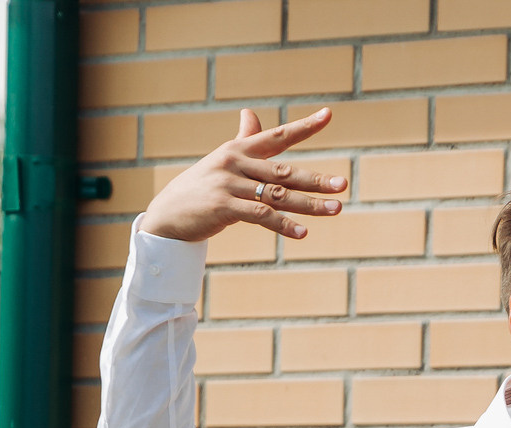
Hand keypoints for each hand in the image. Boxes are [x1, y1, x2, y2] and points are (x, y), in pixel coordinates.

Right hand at [141, 108, 346, 243]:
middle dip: (315, 179)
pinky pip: (260, 216)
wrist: (167, 214)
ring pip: (276, 195)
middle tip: (343, 184)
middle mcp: (235, 163)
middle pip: (283, 171)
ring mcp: (228, 185)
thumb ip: (244, 139)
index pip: (277, 135)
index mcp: (238, 149)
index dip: (303, 126)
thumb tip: (250, 113)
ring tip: (336, 209)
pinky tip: (303, 233)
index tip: (328, 115)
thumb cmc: (201, 186)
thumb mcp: (223, 161)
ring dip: (308, 204)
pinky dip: (283, 225)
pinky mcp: (223, 208)